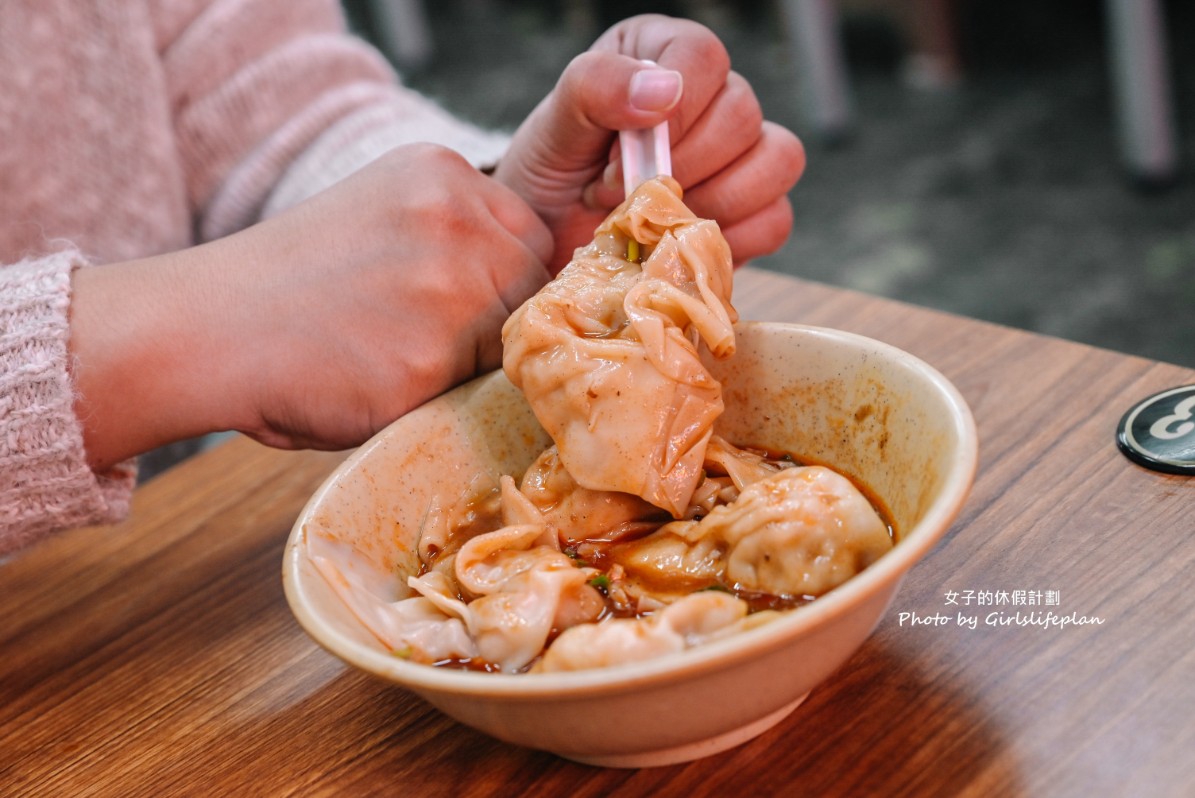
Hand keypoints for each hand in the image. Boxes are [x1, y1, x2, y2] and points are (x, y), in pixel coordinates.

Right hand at [71, 144, 552, 467]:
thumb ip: (453, 232)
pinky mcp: (433, 360)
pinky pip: (472, 389)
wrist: (205, 329)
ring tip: (394, 360)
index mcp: (442, 173)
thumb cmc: (287, 282)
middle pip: (531, 288)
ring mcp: (450, 289)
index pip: (529, 237)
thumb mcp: (382, 214)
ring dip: (469, 362)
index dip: (505, 280)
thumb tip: (525, 287)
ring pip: (508, 342)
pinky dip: (439, 398)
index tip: (466, 306)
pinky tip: (382, 384)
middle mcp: (456, 220)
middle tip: (428, 341)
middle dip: (495, 320)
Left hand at [493, 14, 805, 270]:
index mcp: (666, 55)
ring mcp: (741, 154)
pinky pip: (775, 221)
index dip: (670, 112)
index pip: (703, 58)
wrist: (552, 240)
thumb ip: (595, 88)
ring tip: (656, 218)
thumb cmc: (553, 174)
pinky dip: (731, 240)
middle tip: (625, 194)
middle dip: (678, 167)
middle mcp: (714, 96)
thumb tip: (664, 91)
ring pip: (776, 162)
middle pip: (741, 116)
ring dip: (711, 201)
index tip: (618, 154)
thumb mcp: (556, 126)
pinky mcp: (753, 211)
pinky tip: (682, 243)